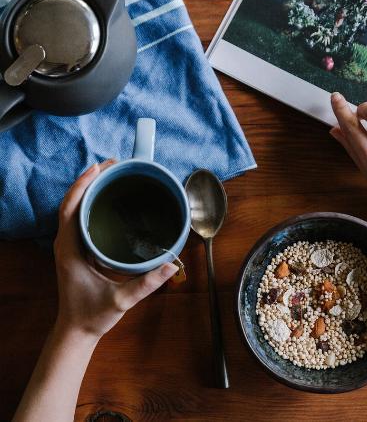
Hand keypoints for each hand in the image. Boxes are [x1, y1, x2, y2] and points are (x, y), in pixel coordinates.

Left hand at [53, 160, 177, 339]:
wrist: (77, 330)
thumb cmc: (93, 315)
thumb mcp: (121, 300)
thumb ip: (146, 283)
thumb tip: (172, 265)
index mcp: (70, 250)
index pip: (70, 209)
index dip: (82, 185)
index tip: (99, 168)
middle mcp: (66, 243)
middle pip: (72, 202)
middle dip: (89, 180)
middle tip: (113, 165)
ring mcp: (70, 246)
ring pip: (74, 208)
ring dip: (90, 189)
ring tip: (111, 174)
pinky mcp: (77, 249)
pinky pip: (80, 218)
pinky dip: (91, 203)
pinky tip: (108, 199)